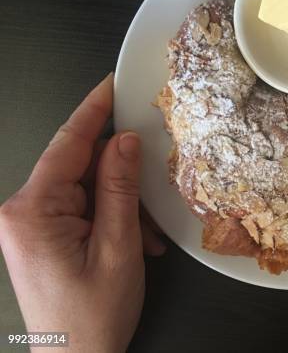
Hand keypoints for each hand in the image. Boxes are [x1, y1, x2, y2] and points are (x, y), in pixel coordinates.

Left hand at [0, 73, 165, 352]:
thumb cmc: (92, 317)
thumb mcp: (117, 248)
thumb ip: (120, 188)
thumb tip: (126, 141)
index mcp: (31, 211)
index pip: (67, 144)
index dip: (94, 109)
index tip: (112, 83)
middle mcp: (22, 212)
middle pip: (79, 166)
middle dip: (121, 175)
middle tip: (153, 186)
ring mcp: (30, 224)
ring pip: (86, 188)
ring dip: (122, 204)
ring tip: (145, 236)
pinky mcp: (41, 235)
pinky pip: (82, 208)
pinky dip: (112, 217)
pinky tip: (134, 240)